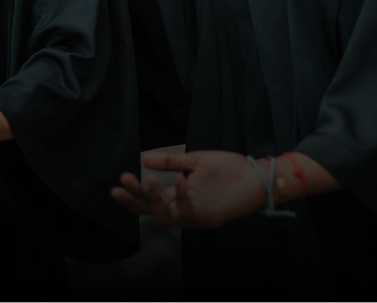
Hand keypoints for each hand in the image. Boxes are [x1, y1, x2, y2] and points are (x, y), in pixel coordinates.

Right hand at [111, 150, 267, 229]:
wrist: (256, 176)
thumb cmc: (229, 170)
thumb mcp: (196, 161)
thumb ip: (171, 162)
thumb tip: (144, 158)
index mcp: (179, 197)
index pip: (149, 201)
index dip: (133, 195)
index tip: (119, 181)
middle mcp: (184, 209)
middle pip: (152, 212)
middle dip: (136, 198)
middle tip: (125, 182)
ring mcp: (196, 216)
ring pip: (166, 217)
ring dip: (155, 200)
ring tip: (148, 181)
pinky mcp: (210, 218)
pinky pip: (190, 212)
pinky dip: (181, 197)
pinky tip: (179, 180)